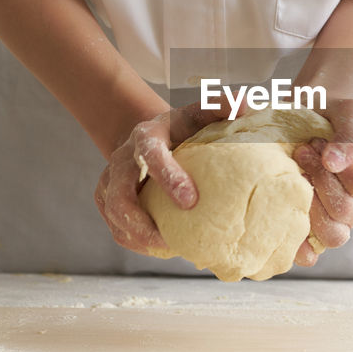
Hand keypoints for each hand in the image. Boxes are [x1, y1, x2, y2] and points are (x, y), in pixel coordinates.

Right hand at [94, 102, 229, 254]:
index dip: (168, 177)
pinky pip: (118, 229)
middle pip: (121, 196)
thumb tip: (246, 103)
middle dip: (143, 222)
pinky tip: (164, 247)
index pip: (150, 155)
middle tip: (173, 241)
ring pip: (116, 217)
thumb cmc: (179, 129)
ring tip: (172, 248)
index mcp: (145, 136)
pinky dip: (138, 242)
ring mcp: (109, 183)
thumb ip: (220, 107)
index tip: (191, 201)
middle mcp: (122, 160)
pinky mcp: (106, 202)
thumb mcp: (198, 114)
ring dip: (141, 237)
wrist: (146, 138)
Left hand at [291, 99, 352, 266]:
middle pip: (346, 214)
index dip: (338, 169)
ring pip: (332, 235)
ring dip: (309, 206)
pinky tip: (285, 229)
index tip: (318, 143)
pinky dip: (299, 246)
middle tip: (303, 153)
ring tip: (295, 176)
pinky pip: (310, 252)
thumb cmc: (333, 116)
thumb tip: (335, 163)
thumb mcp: (350, 113)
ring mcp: (336, 222)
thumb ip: (350, 135)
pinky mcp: (311, 230)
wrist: (308, 118)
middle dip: (319, 182)